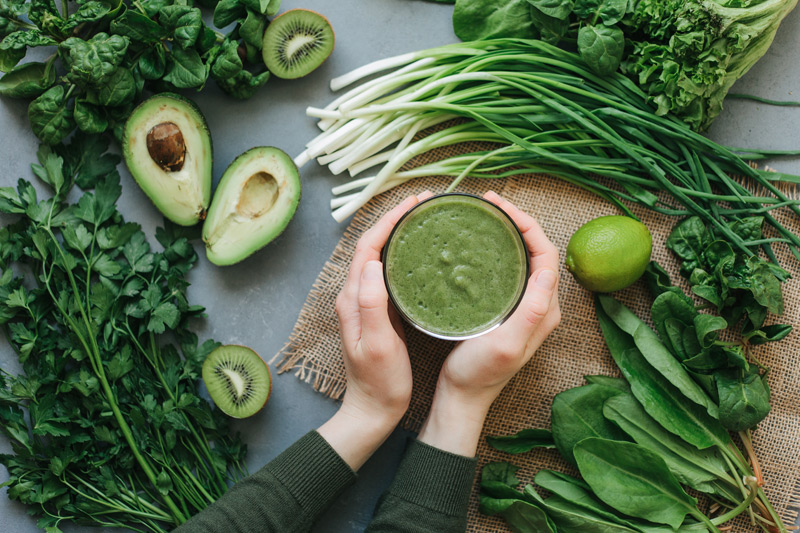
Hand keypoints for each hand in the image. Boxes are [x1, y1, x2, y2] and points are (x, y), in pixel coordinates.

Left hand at [318, 191, 432, 468]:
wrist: (371, 412)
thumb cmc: (379, 383)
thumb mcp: (378, 345)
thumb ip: (373, 304)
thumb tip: (375, 262)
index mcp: (352, 299)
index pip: (367, 247)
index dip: (389, 221)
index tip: (414, 205)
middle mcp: (354, 296)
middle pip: (372, 245)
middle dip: (394, 220)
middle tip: (424, 206)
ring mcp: (364, 304)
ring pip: (379, 257)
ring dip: (397, 235)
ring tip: (424, 222)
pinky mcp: (376, 313)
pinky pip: (386, 273)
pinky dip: (401, 256)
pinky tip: (420, 257)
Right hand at [417, 190, 560, 456]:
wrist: (462, 399)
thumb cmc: (479, 375)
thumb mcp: (506, 344)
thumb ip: (530, 311)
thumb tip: (545, 271)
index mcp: (544, 309)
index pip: (546, 254)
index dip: (527, 225)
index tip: (500, 207)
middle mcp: (539, 306)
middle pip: (537, 251)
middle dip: (518, 222)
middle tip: (489, 205)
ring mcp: (522, 308)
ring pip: (523, 259)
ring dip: (509, 234)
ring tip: (485, 217)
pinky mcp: (505, 312)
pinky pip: (509, 271)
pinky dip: (498, 251)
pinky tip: (478, 247)